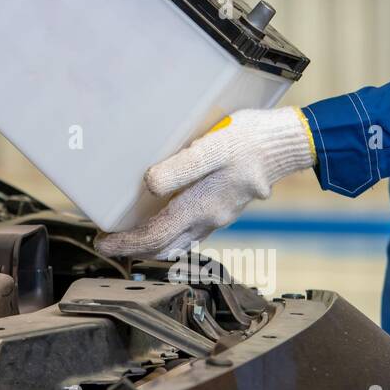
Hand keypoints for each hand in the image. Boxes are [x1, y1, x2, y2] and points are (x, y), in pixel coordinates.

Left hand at [94, 106, 315, 259]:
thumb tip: (149, 184)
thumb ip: (180, 168)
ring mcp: (219, 216)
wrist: (286, 144)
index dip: (125, 243)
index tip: (103, 244)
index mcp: (201, 207)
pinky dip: (171, 234)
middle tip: (109, 243)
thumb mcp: (212, 147)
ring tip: (130, 235)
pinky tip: (165, 221)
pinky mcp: (226, 206)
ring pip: (179, 242)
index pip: (155, 236)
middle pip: (165, 246)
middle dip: (134, 248)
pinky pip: (192, 232)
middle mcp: (209, 219)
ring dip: (152, 243)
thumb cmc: (250, 141)